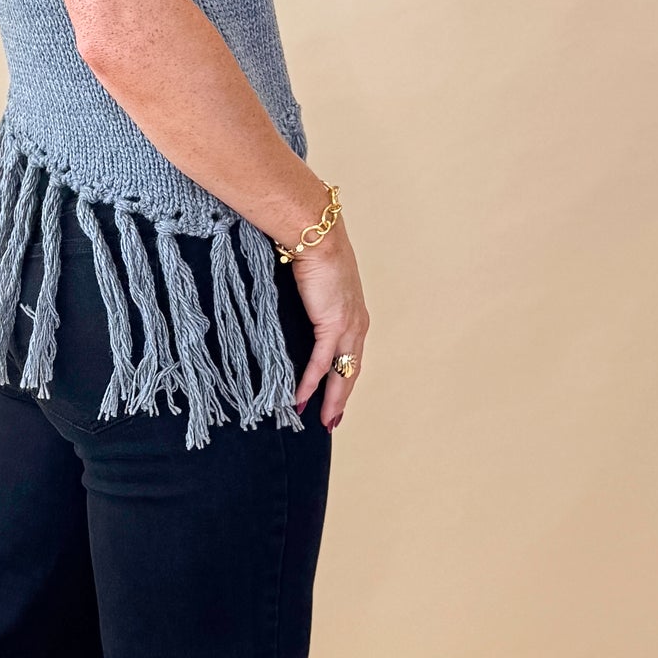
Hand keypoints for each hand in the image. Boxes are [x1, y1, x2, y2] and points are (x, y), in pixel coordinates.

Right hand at [287, 225, 367, 428]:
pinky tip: (301, 399)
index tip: (340, 396)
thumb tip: (300, 306)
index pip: (354, 353)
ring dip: (332, 399)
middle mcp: (357, 323)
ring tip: (324, 421)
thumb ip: (314, 299)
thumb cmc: (315, 250)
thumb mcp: (318, 281)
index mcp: (356, 313)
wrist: (317, 236)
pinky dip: (311, 383)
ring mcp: (347, 326)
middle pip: (352, 369)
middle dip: (343, 398)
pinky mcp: (331, 325)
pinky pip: (321, 363)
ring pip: (342, 372)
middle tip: (334, 420)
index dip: (346, 376)